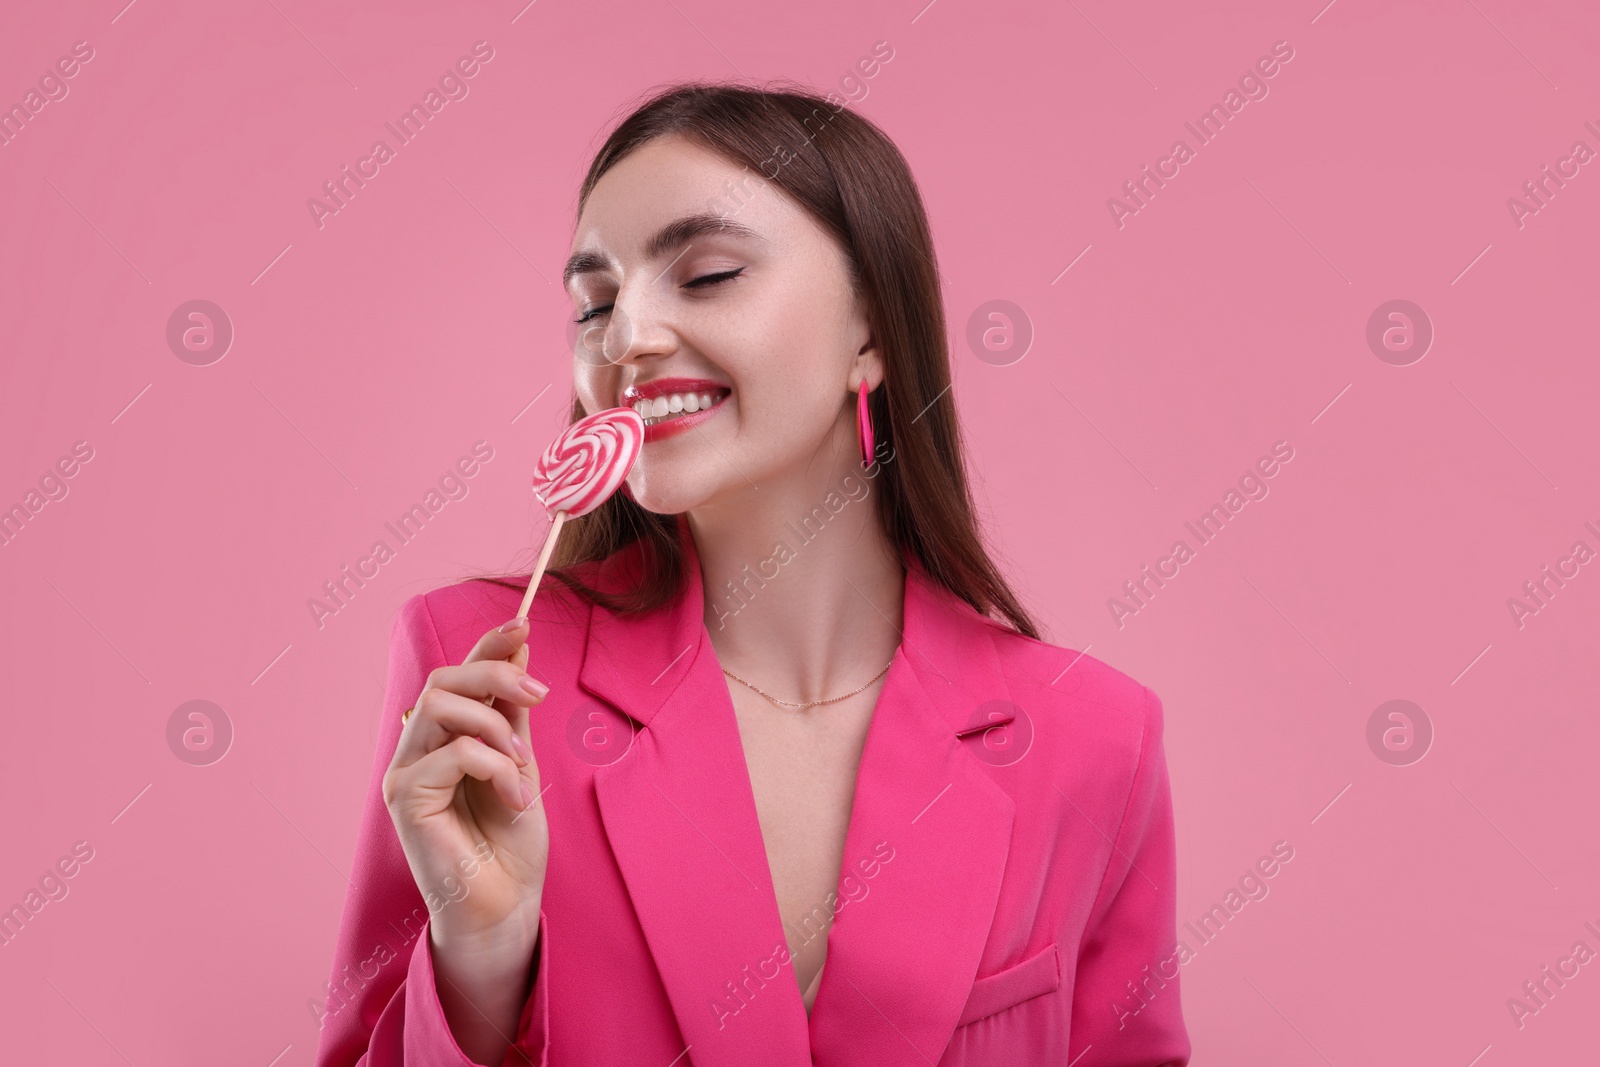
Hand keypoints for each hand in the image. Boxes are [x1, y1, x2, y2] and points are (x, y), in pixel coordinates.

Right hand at [382, 617, 548, 962]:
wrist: (505, 904)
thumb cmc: (510, 842)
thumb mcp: (521, 762)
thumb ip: (512, 712)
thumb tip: (519, 648)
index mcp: (441, 739)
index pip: (456, 675)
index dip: (486, 644)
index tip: (523, 622)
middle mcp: (414, 750)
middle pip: (441, 680)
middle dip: (495, 674)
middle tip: (539, 693)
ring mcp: (403, 773)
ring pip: (439, 705)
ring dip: (495, 726)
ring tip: (523, 763)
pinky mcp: (403, 798)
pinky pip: (451, 753)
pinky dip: (493, 766)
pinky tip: (513, 797)